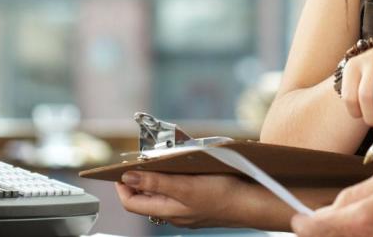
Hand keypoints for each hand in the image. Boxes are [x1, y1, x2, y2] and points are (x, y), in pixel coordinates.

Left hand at [115, 170, 317, 230]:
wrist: (253, 203)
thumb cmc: (224, 195)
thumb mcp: (186, 186)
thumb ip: (156, 181)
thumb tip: (129, 177)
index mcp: (168, 210)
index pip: (132, 201)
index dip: (122, 185)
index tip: (119, 168)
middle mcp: (175, 213)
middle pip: (147, 196)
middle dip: (141, 177)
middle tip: (143, 158)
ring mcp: (189, 210)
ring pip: (164, 193)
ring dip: (160, 176)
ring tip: (164, 159)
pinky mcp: (201, 203)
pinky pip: (180, 191)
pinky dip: (176, 178)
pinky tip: (187, 167)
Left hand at [291, 165, 372, 236]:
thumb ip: (357, 194)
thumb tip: (336, 207)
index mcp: (364, 222)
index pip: (317, 230)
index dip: (304, 224)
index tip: (297, 220)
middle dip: (326, 230)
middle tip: (324, 221)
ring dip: (347, 232)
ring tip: (360, 219)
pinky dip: (367, 234)